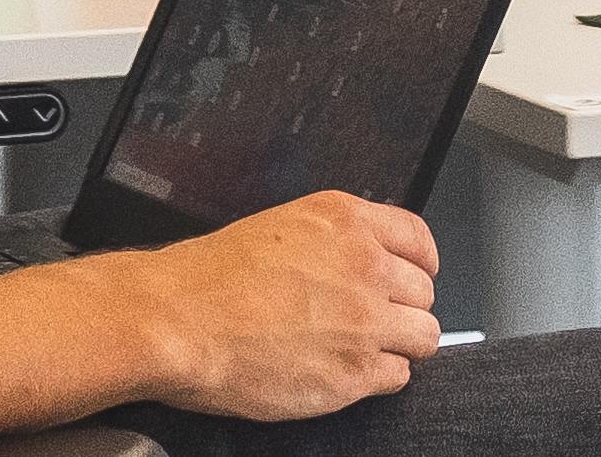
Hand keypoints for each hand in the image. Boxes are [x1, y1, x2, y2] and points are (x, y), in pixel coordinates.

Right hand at [112, 192, 442, 420]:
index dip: (420, 264)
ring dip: (399, 344)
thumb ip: (334, 242)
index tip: (414, 276)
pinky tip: (345, 370)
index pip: (419, 240)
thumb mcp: (282, 228)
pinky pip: (397, 377)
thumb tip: (363, 260)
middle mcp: (365, 267)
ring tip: (362, 347)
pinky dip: (378, 377)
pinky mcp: (353, 374)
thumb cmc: (208, 278)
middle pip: (424, 293)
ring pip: (423, 337)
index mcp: (346, 223)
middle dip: (402, 307)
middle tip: (372, 318)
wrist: (177, 321)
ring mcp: (364, 323)